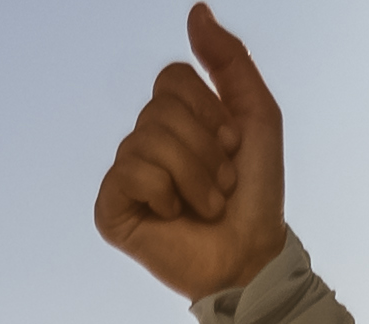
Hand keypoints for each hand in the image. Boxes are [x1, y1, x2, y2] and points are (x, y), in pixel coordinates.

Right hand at [96, 5, 284, 299]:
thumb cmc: (257, 193)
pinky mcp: (111, 208)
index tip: (231, 145)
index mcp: (175, 116)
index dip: (207, 110)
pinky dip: (163, 193)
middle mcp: (146, 140)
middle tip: (222, 184)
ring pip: (146, 141)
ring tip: (206, 205)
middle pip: (159, 110)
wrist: (251, 255)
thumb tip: (197, 11)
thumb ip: (229, 61)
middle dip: (204, 149)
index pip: (171, 77)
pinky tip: (173, 215)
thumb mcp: (256, 114)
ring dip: (193, 176)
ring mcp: (125, 174)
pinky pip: (128, 174)